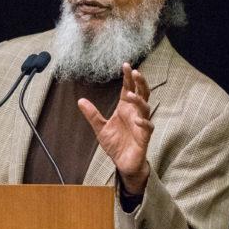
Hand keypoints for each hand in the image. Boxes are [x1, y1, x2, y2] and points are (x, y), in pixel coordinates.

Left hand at [77, 63, 152, 194]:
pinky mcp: (144, 137)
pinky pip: (148, 127)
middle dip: (139, 82)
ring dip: (138, 100)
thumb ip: (92, 115)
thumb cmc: (115, 144)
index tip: (126, 65)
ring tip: (129, 95)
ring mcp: (141, 124)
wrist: (123, 163)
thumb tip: (80, 100)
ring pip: (145, 107)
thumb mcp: (100, 128)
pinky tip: (137, 119)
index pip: (128, 89)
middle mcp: (135, 113)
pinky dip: (143, 122)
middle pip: (142, 93)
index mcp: (125, 108)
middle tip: (135, 72)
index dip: (128, 77)